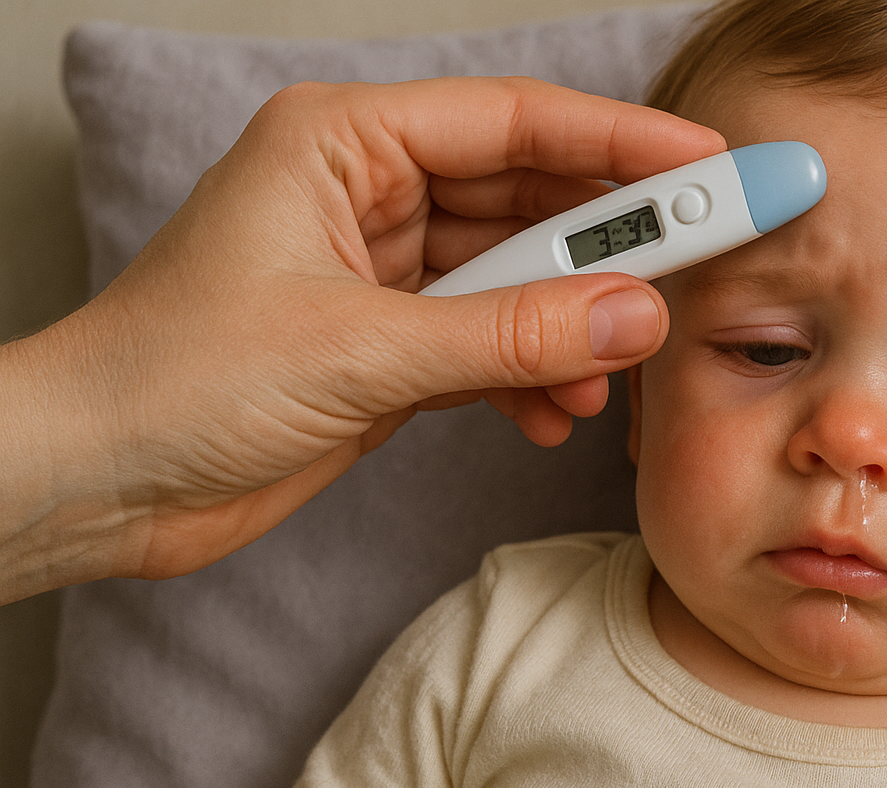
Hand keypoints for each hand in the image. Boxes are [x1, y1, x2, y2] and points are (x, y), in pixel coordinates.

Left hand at [0, 76, 723, 602]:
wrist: (96, 483)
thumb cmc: (173, 380)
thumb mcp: (360, 350)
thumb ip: (509, 334)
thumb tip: (636, 317)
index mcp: (344, 143)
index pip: (515, 124)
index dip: (621, 145)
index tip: (709, 167)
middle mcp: (368, 195)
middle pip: (529, 200)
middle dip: (610, 246)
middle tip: (699, 269)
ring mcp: (382, 275)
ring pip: (518, 281)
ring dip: (571, 329)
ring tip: (610, 375)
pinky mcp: (388, 349)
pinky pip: (493, 345)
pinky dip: (531, 378)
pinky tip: (551, 413)